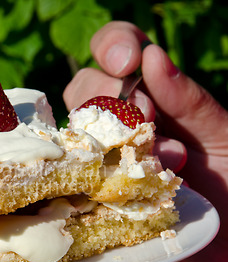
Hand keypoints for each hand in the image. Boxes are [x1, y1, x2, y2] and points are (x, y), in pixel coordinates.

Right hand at [63, 21, 227, 261]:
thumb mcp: (223, 138)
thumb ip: (190, 101)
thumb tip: (150, 57)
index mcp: (153, 100)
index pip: (118, 55)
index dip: (113, 46)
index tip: (126, 63)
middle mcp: (118, 127)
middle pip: (84, 88)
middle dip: (111, 96)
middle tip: (149, 120)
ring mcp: (97, 163)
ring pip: (71, 129)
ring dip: (109, 139)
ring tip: (165, 163)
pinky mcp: (86, 201)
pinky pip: (63, 181)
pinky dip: (80, 179)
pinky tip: (116, 190)